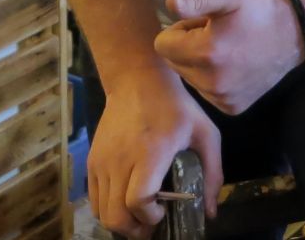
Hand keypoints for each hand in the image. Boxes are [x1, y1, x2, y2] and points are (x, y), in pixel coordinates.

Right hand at [90, 68, 223, 238]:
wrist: (136, 79)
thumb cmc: (175, 106)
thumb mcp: (205, 134)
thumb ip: (212, 174)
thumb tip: (211, 212)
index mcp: (150, 153)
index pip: (138, 201)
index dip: (150, 217)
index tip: (163, 211)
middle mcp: (120, 160)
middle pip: (116, 215)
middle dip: (135, 230)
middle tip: (152, 224)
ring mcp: (101, 161)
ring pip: (101, 211)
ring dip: (120, 223)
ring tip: (138, 217)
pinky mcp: (92, 160)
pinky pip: (93, 199)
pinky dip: (107, 209)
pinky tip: (124, 203)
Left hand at [155, 0, 303, 115]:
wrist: (294, 32)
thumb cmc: (258, 8)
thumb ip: (196, 0)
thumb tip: (169, 3)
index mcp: (205, 53)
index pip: (162, 44)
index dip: (180, 29)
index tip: (203, 23)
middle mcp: (211, 82)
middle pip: (173, 63)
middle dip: (188, 47)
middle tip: (216, 34)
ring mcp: (222, 99)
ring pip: (189, 79)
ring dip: (200, 64)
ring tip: (227, 48)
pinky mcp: (232, 108)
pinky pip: (206, 92)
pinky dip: (213, 79)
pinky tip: (234, 65)